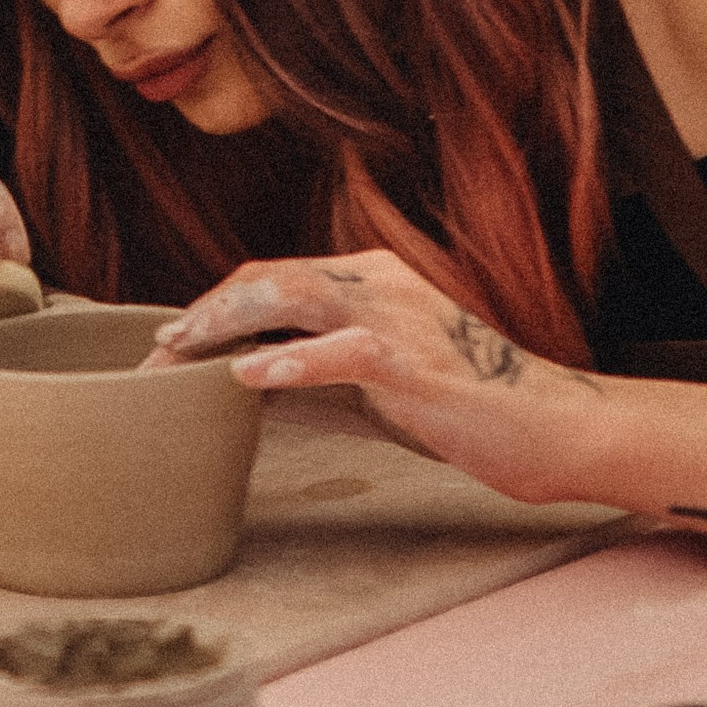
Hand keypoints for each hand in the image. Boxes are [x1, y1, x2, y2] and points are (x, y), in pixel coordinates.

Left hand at [145, 250, 606, 505]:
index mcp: (371, 281)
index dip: (217, 305)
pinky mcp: (416, 358)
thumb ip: (313, 385)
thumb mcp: (375, 392)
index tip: (170, 339)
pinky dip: (290, 360)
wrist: (549, 428)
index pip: (274, 278)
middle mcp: (380, 281)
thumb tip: (242, 392)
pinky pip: (343, 350)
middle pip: (271, 278)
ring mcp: (399, 314)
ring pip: (296, 295)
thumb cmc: (466, 410)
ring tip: (181, 350)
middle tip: (157, 348)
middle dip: (207, 311)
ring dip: (229, 322)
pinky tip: (247, 375)